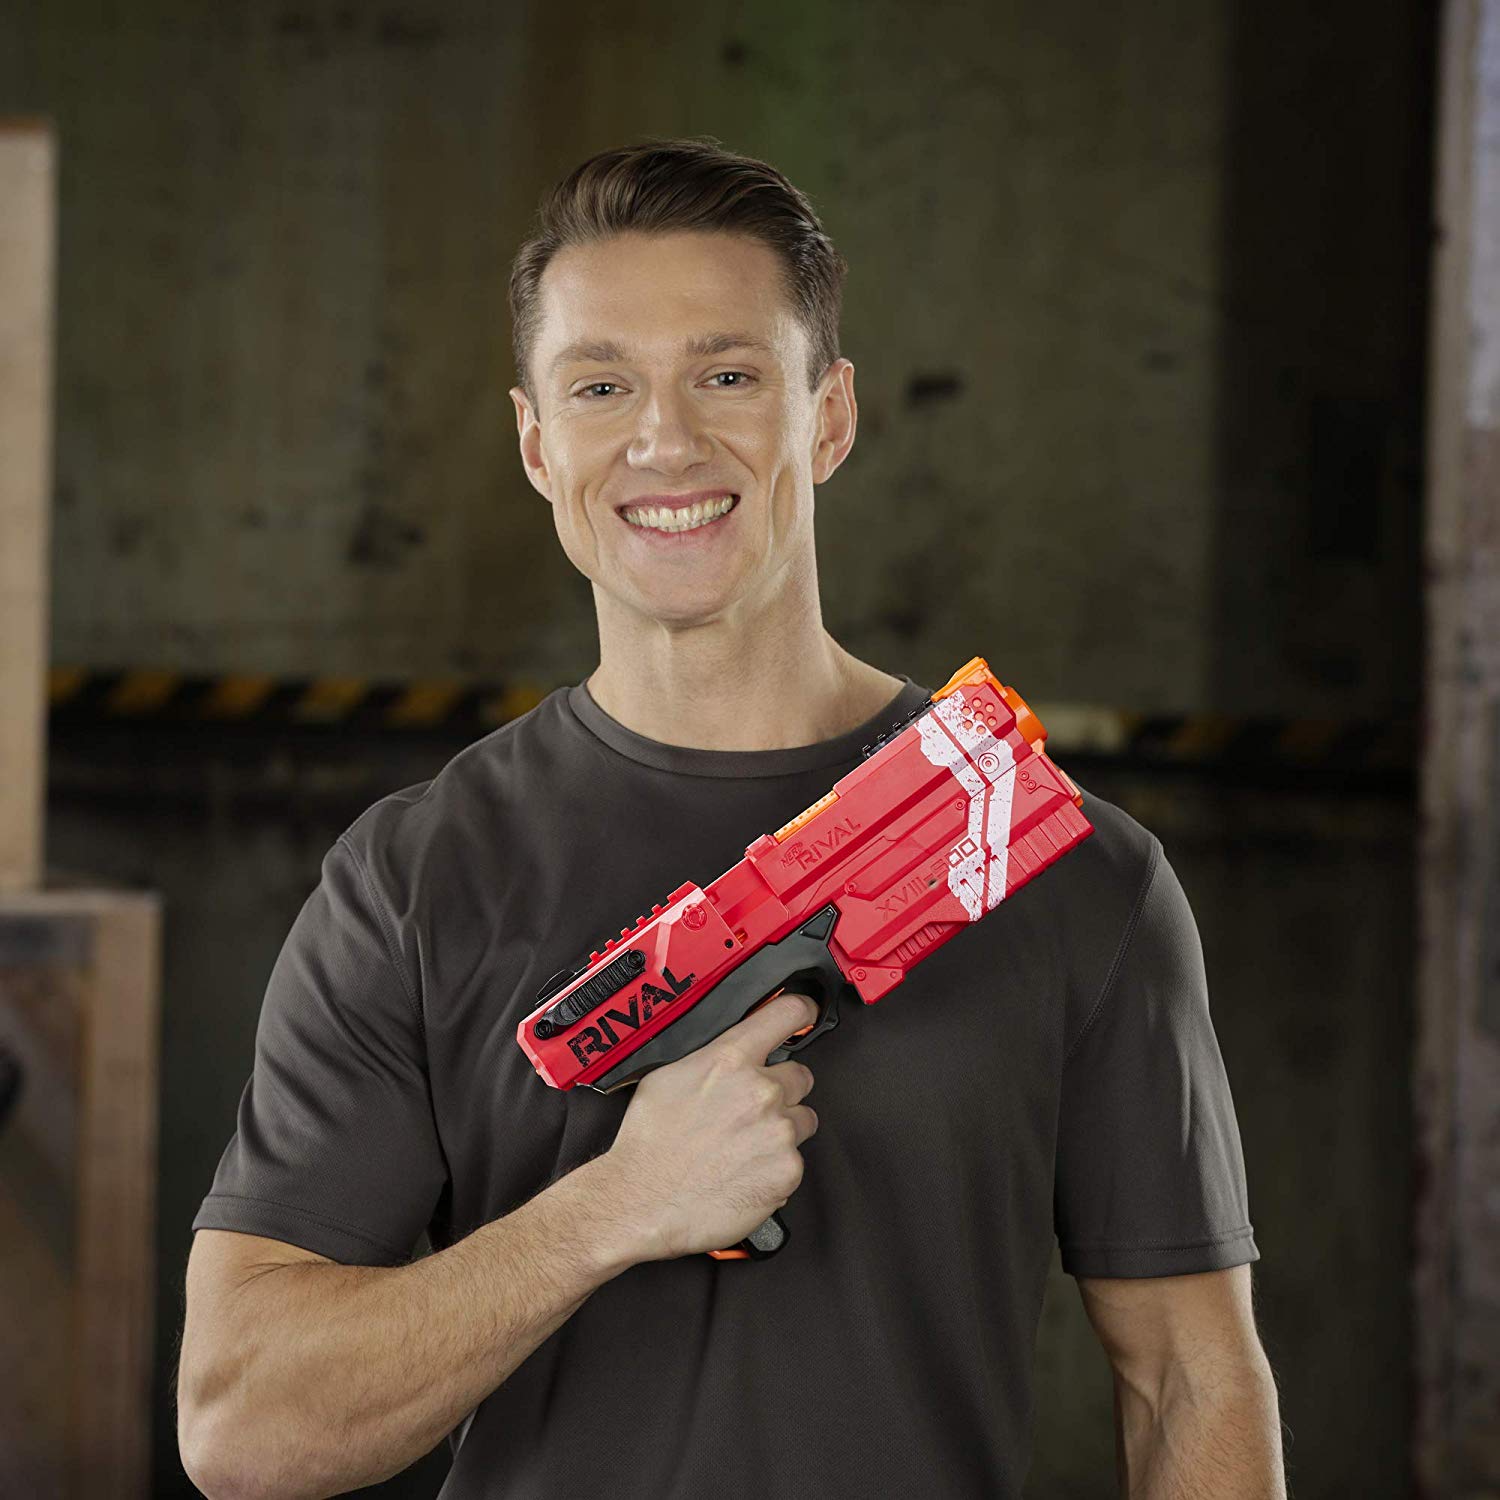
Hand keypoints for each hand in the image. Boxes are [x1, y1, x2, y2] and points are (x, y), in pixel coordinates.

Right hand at [593, 991, 819, 1260]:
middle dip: (782, 1091)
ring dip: (782, 1129)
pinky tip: (744, 1174)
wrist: (642, 1201)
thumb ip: (711, 1058)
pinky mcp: (787, 1172)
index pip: (787, 1014)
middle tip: (751, 1112)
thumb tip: (731, 1053)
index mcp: (731, 1060)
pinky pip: (794, 1161)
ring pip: (802, 1120)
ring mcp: (779, 1132)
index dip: (801, 1011)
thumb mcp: (668, 1077)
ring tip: (745, 1148)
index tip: (806, 1013)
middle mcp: (762, 1091)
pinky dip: (775, 1168)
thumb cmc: (648, 1143)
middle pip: (801, 1076)